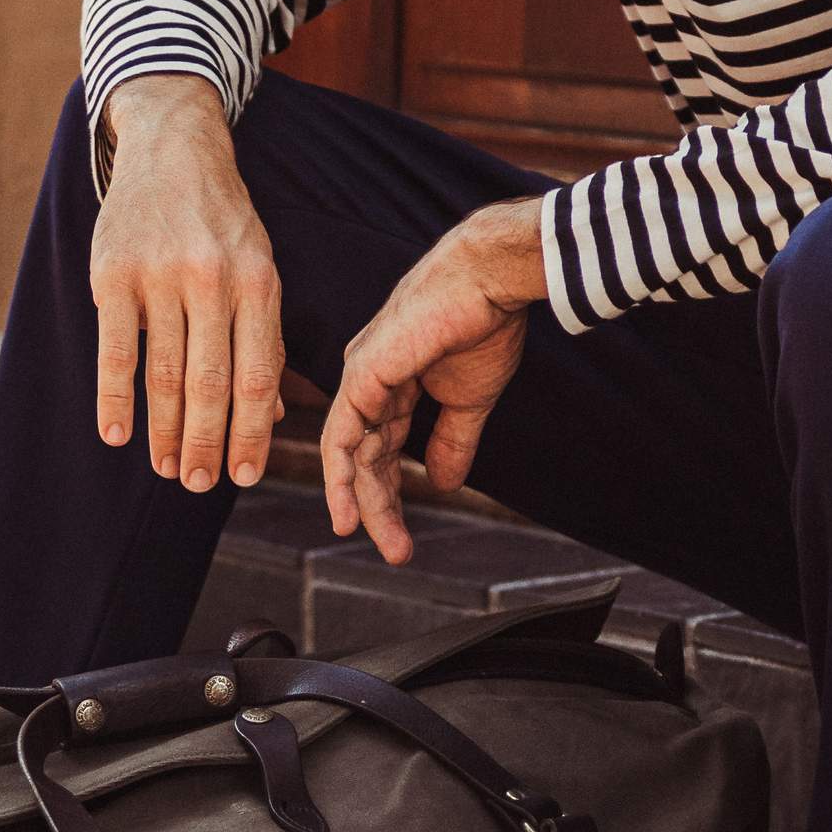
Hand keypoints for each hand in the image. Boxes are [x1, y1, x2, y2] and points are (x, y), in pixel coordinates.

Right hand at [92, 76, 284, 491]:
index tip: (243, 475)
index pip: (258, 375)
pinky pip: (115, 350)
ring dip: (165, 432)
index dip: (250, 433)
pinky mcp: (114, 272)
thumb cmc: (222, 220)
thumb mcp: (259, 266)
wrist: (173, 147)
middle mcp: (213, 280)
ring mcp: (161, 275)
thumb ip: (262, 337)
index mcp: (259, 281)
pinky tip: (115, 433)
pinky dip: (114, 399)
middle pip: (211, 383)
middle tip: (199, 485)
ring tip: (167, 468)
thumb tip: (268, 419)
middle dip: (207, 444)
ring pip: (165, 374)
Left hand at [319, 198, 547, 564]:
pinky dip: (340, 475)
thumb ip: (452, 441)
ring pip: (349, 452)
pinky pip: (342, 435)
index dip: (391, 492)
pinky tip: (346, 510)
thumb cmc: (484, 324)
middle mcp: (368, 381)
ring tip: (382, 542)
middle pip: (364, 456)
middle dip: (379, 507)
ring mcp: (361, 376)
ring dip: (362, 501)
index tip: (404, 535)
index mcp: (392, 383)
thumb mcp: (469, 398)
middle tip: (398, 551)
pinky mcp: (363, 374)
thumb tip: (444, 485)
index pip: (382, 448)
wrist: (490, 280)